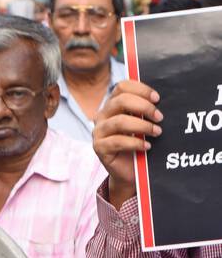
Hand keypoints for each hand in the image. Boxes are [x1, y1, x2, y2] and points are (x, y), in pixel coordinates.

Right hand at [93, 79, 162, 207]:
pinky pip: (118, 142)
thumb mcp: (142, 123)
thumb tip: (160, 100)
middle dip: (144, 107)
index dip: (140, 89)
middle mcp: (102, 115)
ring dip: (142, 126)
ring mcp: (98, 132)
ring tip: (157, 132)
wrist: (129, 171)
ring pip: (120, 121)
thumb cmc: (138, 144)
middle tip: (160, 117)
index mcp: (112, 105)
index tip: (157, 99)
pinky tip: (147, 147)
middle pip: (121, 100)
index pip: (122, 86)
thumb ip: (145, 111)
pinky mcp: (99, 148)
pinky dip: (135, 143)